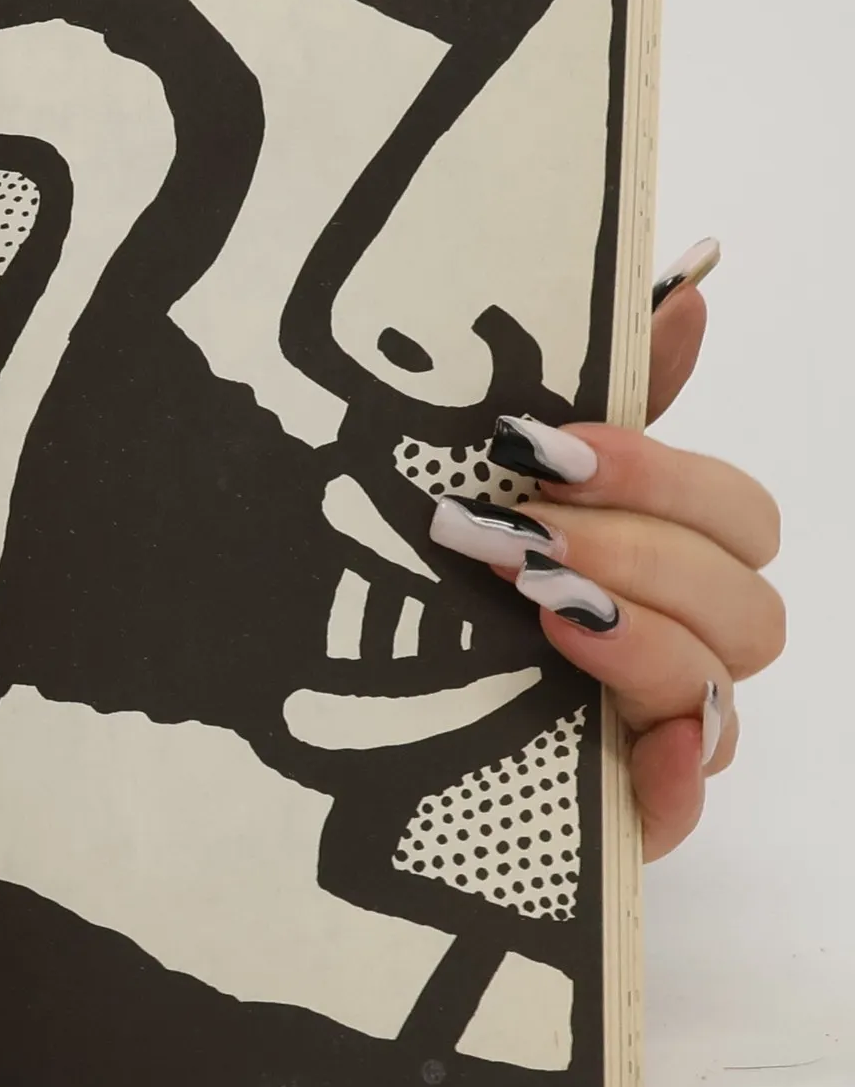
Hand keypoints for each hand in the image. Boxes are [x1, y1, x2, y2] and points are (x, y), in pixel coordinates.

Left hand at [433, 240, 781, 859]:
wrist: (337, 691)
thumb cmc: (441, 574)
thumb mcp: (505, 477)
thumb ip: (601, 395)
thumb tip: (687, 283)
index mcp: (664, 559)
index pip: (737, 514)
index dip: (661, 474)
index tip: (548, 449)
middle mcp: (678, 642)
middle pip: (749, 601)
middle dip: (637, 553)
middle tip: (523, 533)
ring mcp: (654, 729)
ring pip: (719, 685)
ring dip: (638, 636)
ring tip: (534, 604)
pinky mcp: (619, 803)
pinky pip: (684, 800)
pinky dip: (672, 776)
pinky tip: (634, 746)